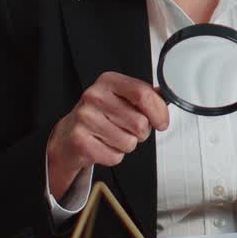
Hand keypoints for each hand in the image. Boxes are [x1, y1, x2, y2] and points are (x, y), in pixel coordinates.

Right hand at [46, 72, 168, 196]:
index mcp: (108, 81)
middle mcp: (94, 96)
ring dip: (127, 144)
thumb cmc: (100, 116)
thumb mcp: (121, 98)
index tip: (161, 122)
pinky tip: (103, 145)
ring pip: (129, 142)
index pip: (144, 94)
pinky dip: (113, 156)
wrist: (67, 135)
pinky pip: (115, 156)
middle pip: (140, 123)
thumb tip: (169, 96)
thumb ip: (145, 97)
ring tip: (113, 136)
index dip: (159, 112)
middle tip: (128, 130)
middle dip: (141, 133)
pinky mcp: (80, 141)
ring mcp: (85, 118)